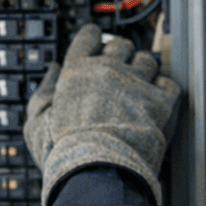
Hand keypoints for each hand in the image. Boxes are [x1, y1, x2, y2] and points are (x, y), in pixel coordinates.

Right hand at [22, 23, 181, 205]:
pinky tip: (156, 101)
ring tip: (139, 87)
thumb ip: (44, 90)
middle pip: (121, 45)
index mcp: (77, 69)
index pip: (89, 37)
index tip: (96, 44)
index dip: (94, 40)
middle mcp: (109, 69)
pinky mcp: (160, 101)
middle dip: (121, 54)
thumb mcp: (36, 120)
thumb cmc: (65, 150)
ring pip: (148, 61)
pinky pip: (168, 84)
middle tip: (119, 69)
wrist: (97, 168)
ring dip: (144, 70)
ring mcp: (137, 83)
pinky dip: (164, 90)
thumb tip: (53, 70)